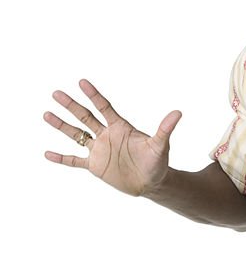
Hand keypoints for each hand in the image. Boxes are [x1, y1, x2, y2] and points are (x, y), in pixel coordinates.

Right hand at [43, 79, 181, 196]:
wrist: (152, 183)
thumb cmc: (157, 162)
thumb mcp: (160, 145)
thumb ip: (165, 129)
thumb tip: (178, 113)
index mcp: (120, 127)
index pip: (104, 107)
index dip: (94, 95)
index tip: (82, 82)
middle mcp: (106, 135)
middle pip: (85, 117)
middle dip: (71, 106)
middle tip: (56, 93)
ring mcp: (99, 150)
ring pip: (76, 135)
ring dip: (62, 125)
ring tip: (46, 114)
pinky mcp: (95, 166)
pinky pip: (74, 161)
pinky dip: (61, 158)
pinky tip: (47, 154)